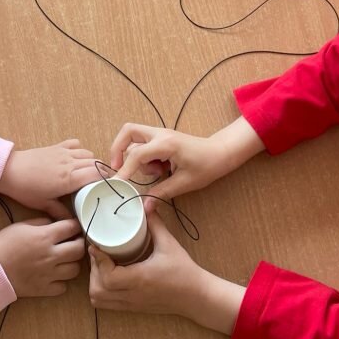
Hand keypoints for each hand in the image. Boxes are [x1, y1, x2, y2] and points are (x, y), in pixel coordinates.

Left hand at [0, 140, 99, 218]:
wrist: (10, 170)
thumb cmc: (26, 189)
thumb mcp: (43, 204)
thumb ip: (60, 212)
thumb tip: (72, 223)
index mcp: (69, 179)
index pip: (96, 175)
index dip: (107, 178)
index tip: (112, 185)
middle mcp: (70, 163)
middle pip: (95, 163)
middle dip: (102, 171)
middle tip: (104, 181)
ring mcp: (64, 153)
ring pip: (87, 153)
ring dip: (92, 161)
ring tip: (91, 171)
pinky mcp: (56, 146)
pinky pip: (74, 144)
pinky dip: (80, 149)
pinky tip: (77, 157)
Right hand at [0, 217, 83, 296]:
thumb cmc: (4, 244)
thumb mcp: (22, 225)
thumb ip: (42, 223)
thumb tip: (55, 224)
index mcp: (46, 236)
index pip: (72, 227)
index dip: (75, 225)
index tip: (72, 226)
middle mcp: (51, 255)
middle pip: (79, 249)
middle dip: (79, 243)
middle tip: (73, 242)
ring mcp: (49, 274)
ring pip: (75, 270)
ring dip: (72, 263)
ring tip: (65, 260)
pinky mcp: (44, 289)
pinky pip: (63, 287)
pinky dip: (61, 281)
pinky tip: (54, 275)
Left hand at [88, 212, 242, 333]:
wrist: (196, 297)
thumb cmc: (184, 270)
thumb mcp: (169, 243)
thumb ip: (155, 223)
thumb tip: (145, 203)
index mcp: (140, 278)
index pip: (108, 277)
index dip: (98, 260)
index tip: (95, 245)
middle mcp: (132, 294)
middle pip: (97, 291)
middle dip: (93, 271)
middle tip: (98, 253)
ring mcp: (131, 304)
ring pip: (100, 300)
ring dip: (95, 283)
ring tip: (102, 265)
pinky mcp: (133, 308)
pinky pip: (107, 304)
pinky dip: (101, 291)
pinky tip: (108, 276)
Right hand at [111, 119, 265, 201]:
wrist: (221, 153)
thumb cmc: (206, 166)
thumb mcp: (184, 183)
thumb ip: (162, 193)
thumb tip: (145, 207)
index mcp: (165, 144)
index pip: (136, 154)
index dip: (124, 169)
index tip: (116, 183)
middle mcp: (159, 134)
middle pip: (128, 131)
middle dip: (117, 149)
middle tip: (117, 168)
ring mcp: (160, 134)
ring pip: (134, 139)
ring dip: (137, 157)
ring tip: (157, 172)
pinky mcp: (162, 138)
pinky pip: (143, 144)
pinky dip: (144, 156)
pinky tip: (160, 169)